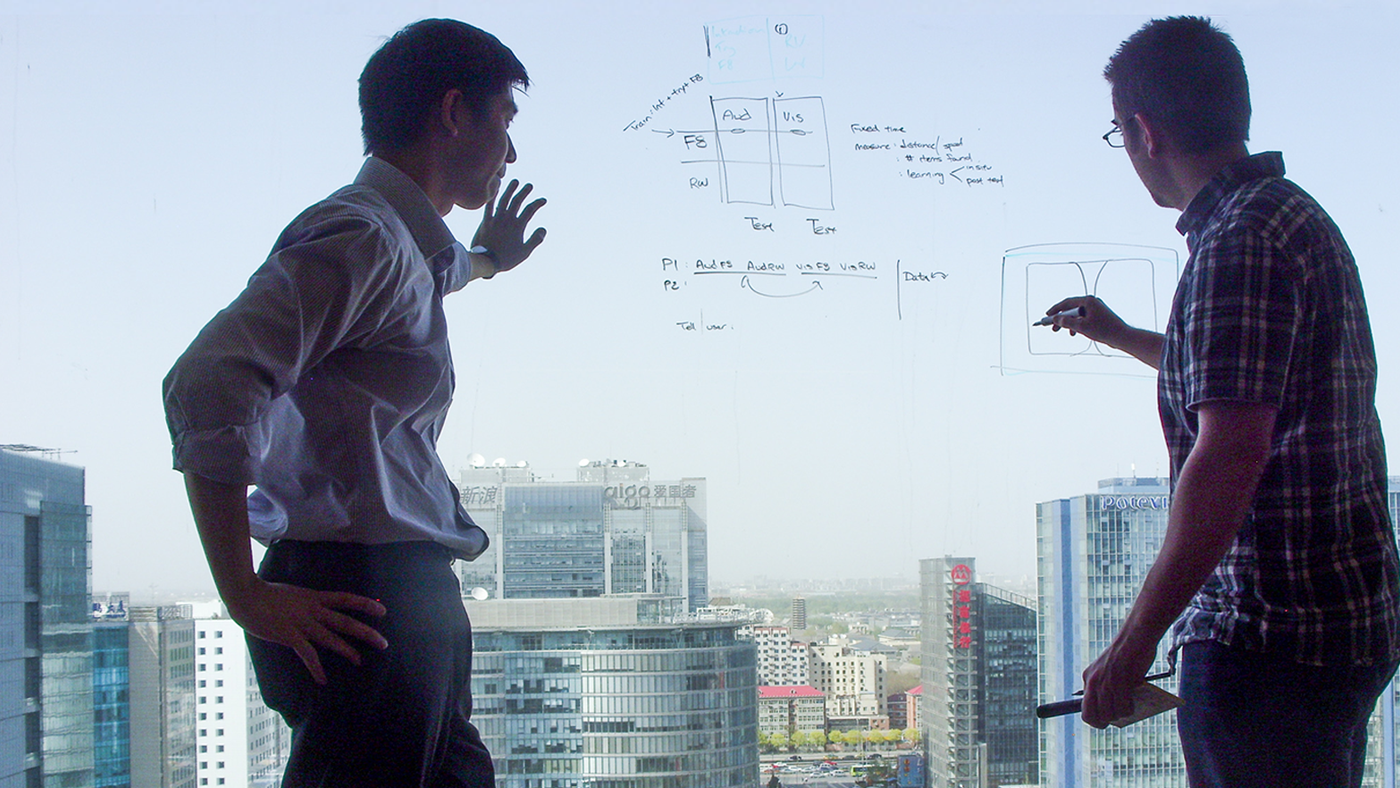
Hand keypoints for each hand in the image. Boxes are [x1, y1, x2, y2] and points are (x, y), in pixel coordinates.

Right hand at [225, 577, 387, 684]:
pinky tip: (322, 679)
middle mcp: (312, 610)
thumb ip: (303, 602)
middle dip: (366, 633)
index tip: (382, 611)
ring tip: (360, 661)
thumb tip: (312, 609)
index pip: (346, 599)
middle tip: (383, 643)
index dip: (365, 605)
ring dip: (347, 650)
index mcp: (314, 597)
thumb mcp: (292, 593)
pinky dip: (316, 668)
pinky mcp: (289, 635)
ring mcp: (301, 623)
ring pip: (331, 638)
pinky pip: (307, 654)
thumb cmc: (263, 593)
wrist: (245, 594)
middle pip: (345, 621)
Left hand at [472, 179, 546, 273]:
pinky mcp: (485, 221)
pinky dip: (492, 198)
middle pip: (517, 201)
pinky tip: (495, 190)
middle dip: (524, 192)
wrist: (486, 261)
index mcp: (518, 226)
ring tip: (515, 181)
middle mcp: (507, 220)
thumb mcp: (525, 252)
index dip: (538, 203)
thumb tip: (543, 229)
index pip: (530, 210)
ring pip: (504, 200)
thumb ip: (535, 239)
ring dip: (510, 190)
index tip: (543, 200)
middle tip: (529, 185)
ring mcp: (496, 219)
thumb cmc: (506, 259)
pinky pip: (489, 206)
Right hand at [1044, 295, 1127, 343]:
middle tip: (1053, 328)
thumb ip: (1066, 322)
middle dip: (1061, 319)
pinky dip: (1078, 324)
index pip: (1067, 303)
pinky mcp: (1099, 315)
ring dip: (1070, 323)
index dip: (1055, 310)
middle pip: (1071, 308)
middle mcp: (1092, 302)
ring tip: (1067, 333)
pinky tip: (1077, 333)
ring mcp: (1096, 308)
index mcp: (1088, 301)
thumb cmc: (1104, 330)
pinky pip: (1084, 318)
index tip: (1047, 316)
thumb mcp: (1081, 327)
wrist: (1122, 336)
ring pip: (1077, 314)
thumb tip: (1056, 319)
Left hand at [1080, 633, 1158, 727]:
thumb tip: (1114, 713)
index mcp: (1088, 677)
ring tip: (1130, 706)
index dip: (1094, 719)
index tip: (1104, 722)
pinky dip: (1131, 709)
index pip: (1084, 710)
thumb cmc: (1127, 653)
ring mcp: (1106, 683)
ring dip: (1122, 715)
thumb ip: (1106, 687)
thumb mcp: (1108, 669)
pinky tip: (1135, 701)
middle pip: (1095, 716)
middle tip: (1118, 718)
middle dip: (1106, 721)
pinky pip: (1124, 708)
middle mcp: (1093, 681)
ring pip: (1111, 715)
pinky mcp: (1120, 683)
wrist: (1135, 636)